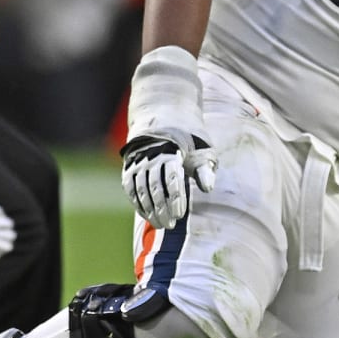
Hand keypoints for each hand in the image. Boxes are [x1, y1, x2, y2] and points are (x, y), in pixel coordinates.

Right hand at [121, 46, 216, 228]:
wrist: (162, 113)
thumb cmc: (189, 135)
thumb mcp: (203, 147)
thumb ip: (205, 168)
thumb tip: (208, 188)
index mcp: (170, 149)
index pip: (171, 178)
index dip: (175, 197)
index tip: (180, 214)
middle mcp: (151, 154)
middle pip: (154, 186)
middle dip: (162, 207)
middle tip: (170, 224)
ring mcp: (138, 159)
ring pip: (140, 188)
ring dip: (149, 208)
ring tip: (160, 223)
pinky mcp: (130, 164)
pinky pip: (131, 186)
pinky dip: (137, 201)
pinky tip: (146, 214)